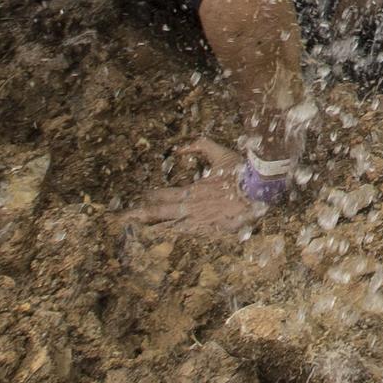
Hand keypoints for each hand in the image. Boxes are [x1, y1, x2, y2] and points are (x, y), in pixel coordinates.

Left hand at [122, 138, 261, 234]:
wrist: (259, 191)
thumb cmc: (240, 171)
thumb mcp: (219, 153)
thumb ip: (198, 146)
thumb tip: (179, 147)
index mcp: (192, 190)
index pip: (163, 195)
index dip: (149, 197)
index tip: (141, 197)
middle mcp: (192, 208)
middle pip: (160, 214)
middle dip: (139, 216)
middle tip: (122, 219)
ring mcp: (200, 222)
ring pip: (171, 227)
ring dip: (154, 229)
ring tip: (138, 232)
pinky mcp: (211, 231)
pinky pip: (189, 235)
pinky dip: (177, 236)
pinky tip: (168, 237)